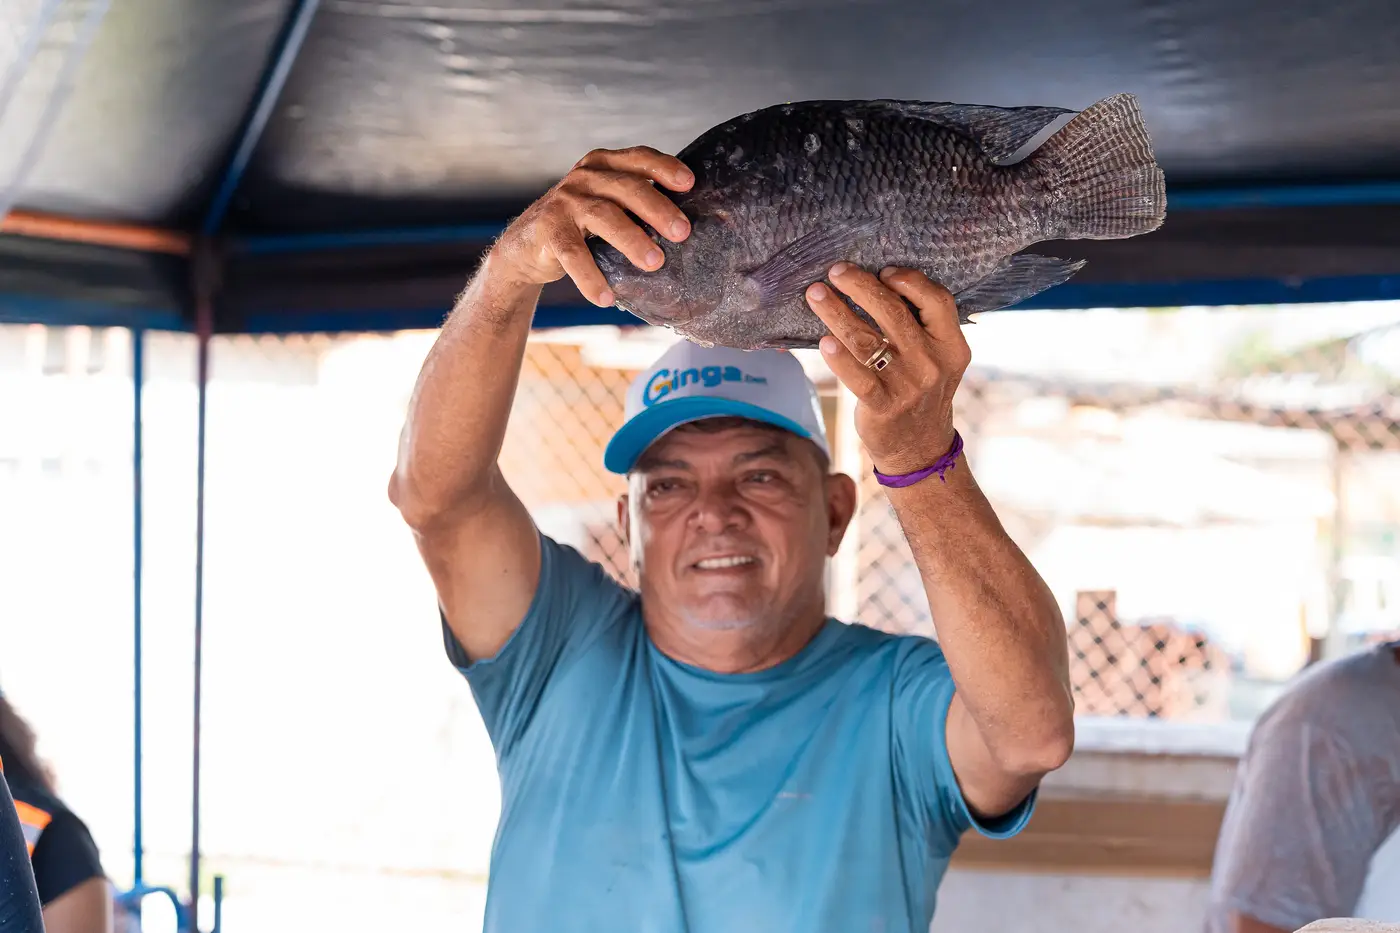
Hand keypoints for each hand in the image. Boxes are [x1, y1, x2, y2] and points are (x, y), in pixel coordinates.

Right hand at [489, 147, 694, 305]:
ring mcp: (565, 201)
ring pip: (604, 216)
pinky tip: (605, 298)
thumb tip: (688, 228)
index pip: (639, 158)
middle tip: (682, 232)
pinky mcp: (548, 229)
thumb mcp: (608, 206)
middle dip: (658, 208)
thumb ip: (637, 206)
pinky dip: (590, 277)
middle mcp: (585, 177)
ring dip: (632, 240)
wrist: (526, 246)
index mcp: (605, 165)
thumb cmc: (581, 226)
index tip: (689, 184)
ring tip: (655, 263)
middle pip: (627, 187)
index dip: (664, 168)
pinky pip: (573, 254)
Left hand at [804, 263, 970, 474]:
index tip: (883, 270)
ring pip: (866, 338)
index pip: (937, 300)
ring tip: (816, 295)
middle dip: (860, 285)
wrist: (920, 447)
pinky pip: (855, 375)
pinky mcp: (883, 406)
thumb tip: (875, 282)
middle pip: (894, 312)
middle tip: (836, 271)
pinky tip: (823, 341)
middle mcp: (932, 362)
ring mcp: (907, 385)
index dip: (909, 280)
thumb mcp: (937, 358)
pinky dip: (838, 357)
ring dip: (836, 312)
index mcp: (951, 345)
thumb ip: (921, 326)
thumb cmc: (920, 390)